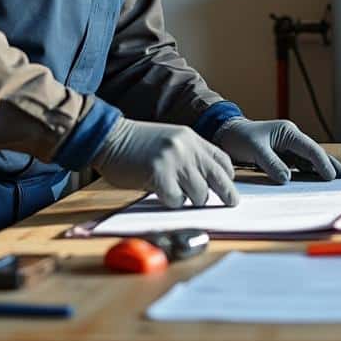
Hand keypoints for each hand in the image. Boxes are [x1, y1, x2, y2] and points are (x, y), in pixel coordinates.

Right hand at [91, 117, 237, 208]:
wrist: (109, 137)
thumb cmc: (136, 143)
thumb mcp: (169, 140)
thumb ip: (188, 155)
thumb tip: (204, 180)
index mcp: (191, 139)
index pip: (221, 159)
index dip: (227, 175)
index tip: (229, 184)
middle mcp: (187, 148)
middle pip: (219, 177)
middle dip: (228, 193)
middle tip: (232, 203)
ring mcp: (174, 161)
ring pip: (200, 193)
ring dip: (193, 200)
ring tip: (181, 196)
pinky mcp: (159, 175)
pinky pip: (177, 200)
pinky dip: (174, 203)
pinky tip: (166, 197)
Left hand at [211, 117, 340, 183]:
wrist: (227, 134)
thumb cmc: (240, 138)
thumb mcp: (255, 149)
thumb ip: (271, 163)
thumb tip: (287, 178)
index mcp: (288, 132)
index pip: (310, 149)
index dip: (322, 163)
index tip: (331, 176)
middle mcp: (291, 138)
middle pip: (315, 153)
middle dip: (330, 164)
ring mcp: (288, 147)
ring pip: (309, 159)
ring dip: (322, 169)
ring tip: (336, 179)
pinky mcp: (283, 155)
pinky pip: (299, 164)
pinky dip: (309, 172)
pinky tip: (317, 180)